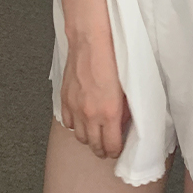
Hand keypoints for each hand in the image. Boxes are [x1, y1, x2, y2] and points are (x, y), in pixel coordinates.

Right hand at [60, 31, 131, 160]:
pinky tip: (82, 120)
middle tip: (107, 147)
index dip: (116, 151)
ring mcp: (76, 108)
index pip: (111, 146)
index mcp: (110, 111)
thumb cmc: (111, 57)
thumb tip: (124, 121)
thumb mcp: (127, 86)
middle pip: (94, 146)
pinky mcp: (65, 99)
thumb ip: (125, 108)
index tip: (118, 149)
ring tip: (95, 135)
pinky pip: (68, 123)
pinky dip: (75, 125)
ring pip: (80, 138)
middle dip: (102, 150)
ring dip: (88, 139)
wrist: (91, 41)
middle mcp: (91, 113)